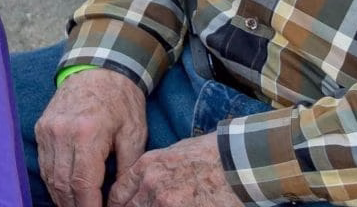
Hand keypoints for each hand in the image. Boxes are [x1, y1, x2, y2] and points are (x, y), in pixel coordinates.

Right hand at [37, 67, 148, 206]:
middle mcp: (62, 133)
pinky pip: (44, 163)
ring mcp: (48, 130)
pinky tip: (65, 190)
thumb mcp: (135, 135)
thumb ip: (127, 169)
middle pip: (62, 184)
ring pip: (49, 176)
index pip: (83, 184)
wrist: (100, 69)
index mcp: (87, 134)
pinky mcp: (41, 128)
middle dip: (74, 206)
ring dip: (61, 197)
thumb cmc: (122, 102)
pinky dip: (53, 180)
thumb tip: (119, 199)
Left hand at [105, 133, 230, 206]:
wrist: (239, 162)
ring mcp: (166, 202)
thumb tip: (140, 188)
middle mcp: (151, 185)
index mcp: (146, 167)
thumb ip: (151, 172)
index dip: (117, 206)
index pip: (118, 194)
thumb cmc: (209, 156)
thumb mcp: (171, 154)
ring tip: (164, 206)